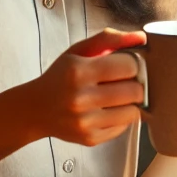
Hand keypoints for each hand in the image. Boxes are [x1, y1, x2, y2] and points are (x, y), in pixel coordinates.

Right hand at [23, 28, 144, 147]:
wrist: (35, 109)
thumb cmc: (60, 77)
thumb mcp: (77, 52)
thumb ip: (108, 39)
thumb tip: (141, 37)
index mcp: (79, 71)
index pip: (129, 66)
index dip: (131, 64)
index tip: (124, 65)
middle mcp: (82, 98)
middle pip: (135, 91)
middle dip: (134, 84)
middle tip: (123, 82)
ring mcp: (86, 122)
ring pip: (134, 112)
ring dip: (130, 103)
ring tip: (116, 97)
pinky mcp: (90, 138)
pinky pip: (124, 127)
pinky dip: (121, 118)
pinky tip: (107, 111)